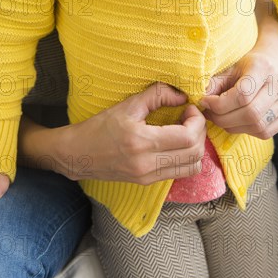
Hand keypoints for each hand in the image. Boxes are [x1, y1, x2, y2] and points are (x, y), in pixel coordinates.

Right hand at [19, 83, 205, 184]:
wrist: (77, 154)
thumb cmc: (100, 126)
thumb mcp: (127, 105)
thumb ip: (157, 95)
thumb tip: (182, 96)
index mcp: (141, 142)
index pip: (188, 137)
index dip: (197, 120)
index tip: (189, 108)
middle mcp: (147, 164)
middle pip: (194, 153)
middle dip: (200, 132)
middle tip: (190, 118)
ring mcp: (148, 177)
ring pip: (192, 168)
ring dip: (196, 148)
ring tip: (185, 131)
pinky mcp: (147, 182)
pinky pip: (180, 173)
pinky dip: (186, 158)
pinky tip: (176, 144)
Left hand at [200, 46, 277, 139]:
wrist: (274, 61)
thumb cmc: (248, 65)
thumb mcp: (229, 69)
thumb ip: (214, 84)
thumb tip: (200, 101)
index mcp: (263, 67)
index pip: (242, 95)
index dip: (219, 104)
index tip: (205, 102)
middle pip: (250, 114)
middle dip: (224, 118)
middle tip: (210, 114)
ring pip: (257, 126)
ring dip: (233, 126)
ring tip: (221, 118)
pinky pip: (265, 132)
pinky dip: (246, 130)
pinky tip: (237, 121)